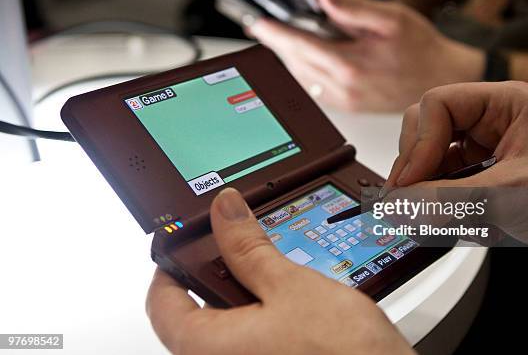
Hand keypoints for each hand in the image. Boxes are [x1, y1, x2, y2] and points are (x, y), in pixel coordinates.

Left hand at [146, 188, 414, 354]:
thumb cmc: (343, 354)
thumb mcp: (290, 286)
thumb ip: (249, 247)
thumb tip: (224, 212)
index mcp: (206, 348)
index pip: (160, 304)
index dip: (167, 267)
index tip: (182, 244)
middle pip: (194, 314)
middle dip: (216, 276)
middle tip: (238, 248)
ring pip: (227, 326)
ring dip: (245, 293)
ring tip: (273, 273)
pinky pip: (251, 340)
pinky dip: (262, 314)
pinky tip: (290, 303)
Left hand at [248, 0, 483, 111]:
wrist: (440, 79)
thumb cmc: (420, 50)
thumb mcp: (391, 18)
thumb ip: (352, 7)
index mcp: (350, 66)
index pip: (298, 45)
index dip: (273, 31)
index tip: (255, 21)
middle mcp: (342, 88)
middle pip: (294, 60)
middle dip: (278, 39)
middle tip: (265, 23)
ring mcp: (343, 100)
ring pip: (300, 74)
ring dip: (289, 54)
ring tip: (285, 33)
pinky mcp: (345, 105)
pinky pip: (311, 85)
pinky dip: (302, 67)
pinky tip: (306, 53)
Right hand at [384, 81, 527, 276]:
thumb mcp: (510, 196)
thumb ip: (449, 199)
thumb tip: (400, 203)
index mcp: (504, 104)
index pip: (439, 105)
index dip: (419, 142)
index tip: (410, 180)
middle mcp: (490, 122)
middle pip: (426, 126)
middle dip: (414, 161)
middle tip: (405, 195)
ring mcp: (483, 150)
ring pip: (429, 155)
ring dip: (419, 182)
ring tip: (416, 211)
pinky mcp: (479, 178)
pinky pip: (439, 179)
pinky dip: (430, 198)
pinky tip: (432, 217)